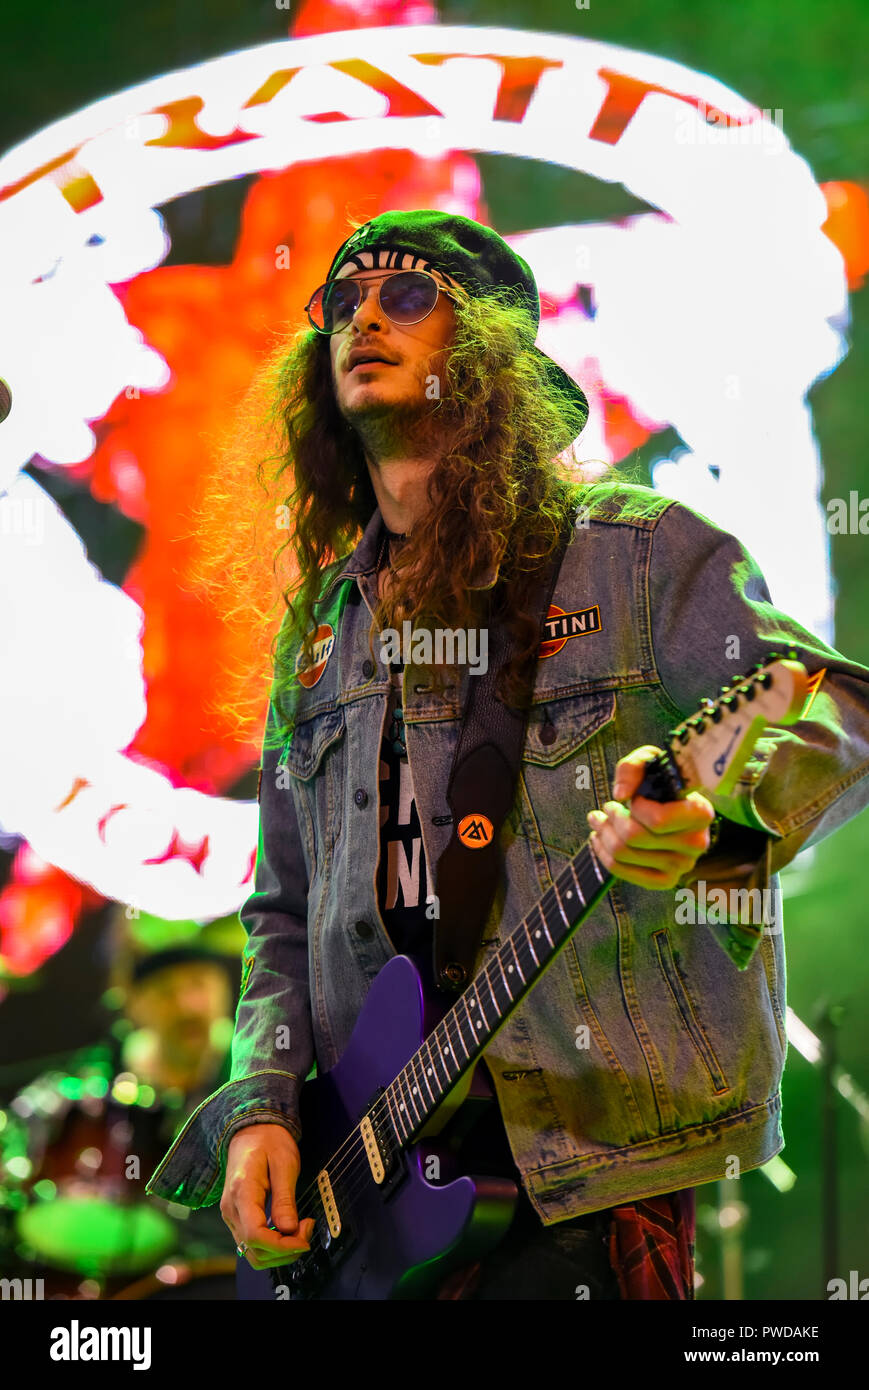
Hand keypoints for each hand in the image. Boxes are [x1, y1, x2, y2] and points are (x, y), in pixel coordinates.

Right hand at [221, 1123, 315, 1270]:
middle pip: (254, 1251)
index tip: (304, 1239)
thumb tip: (289, 1229)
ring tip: (299, 1230)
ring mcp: (231, 1215)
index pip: (256, 1236)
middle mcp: (231, 1209)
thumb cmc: (269, 1141)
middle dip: (285, 1251)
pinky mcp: (237, 1217)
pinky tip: (287, 1230)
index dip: (282, 1246)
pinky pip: (252, 1243)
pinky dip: (272, 1246)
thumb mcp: (284, 1163)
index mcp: (241, 1192)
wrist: (251, 1130)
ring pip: (252, 1253)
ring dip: (279, 1252)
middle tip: (307, 1230)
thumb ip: (285, 1199)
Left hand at [586, 745, 714, 889]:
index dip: (635, 808)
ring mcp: (682, 866)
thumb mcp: (651, 762)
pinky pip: (624, 873)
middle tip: (606, 808)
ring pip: (624, 854)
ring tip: (598, 819)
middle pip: (635, 838)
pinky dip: (604, 855)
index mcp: (700, 813)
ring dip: (603, 833)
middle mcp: (696, 844)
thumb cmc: (663, 783)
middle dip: (612, 819)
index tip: (631, 798)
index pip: (658, 821)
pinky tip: (599, 839)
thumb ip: (633, 768)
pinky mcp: (666, 880)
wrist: (677, 808)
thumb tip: (621, 795)